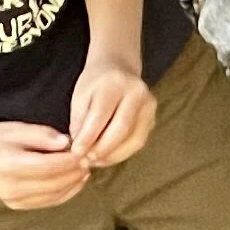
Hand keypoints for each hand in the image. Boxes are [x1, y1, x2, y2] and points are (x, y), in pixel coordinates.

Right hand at [0, 119, 89, 208]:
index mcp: (10, 165)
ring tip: (83, 172)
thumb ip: (43, 135)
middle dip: (74, 174)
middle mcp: (11, 187)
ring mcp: (13, 199)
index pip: (49, 166)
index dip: (70, 162)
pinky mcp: (16, 205)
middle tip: (88, 163)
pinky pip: (46, 202)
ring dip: (72, 186)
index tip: (84, 154)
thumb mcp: (17, 129)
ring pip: (53, 196)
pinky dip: (62, 194)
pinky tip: (72, 183)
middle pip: (54, 184)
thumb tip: (66, 143)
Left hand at [69, 55, 155, 169]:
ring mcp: (149, 106)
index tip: (76, 152)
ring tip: (96, 161)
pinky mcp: (152, 119)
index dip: (88, 137)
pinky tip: (108, 156)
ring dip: (113, 155)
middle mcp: (137, 92)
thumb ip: (80, 122)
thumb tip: (81, 152)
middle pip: (121, 129)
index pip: (101, 114)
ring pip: (133, 140)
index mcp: (115, 82)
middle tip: (87, 160)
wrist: (119, 68)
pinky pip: (138, 142)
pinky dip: (121, 153)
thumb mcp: (81, 96)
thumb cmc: (96, 84)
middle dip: (102, 149)